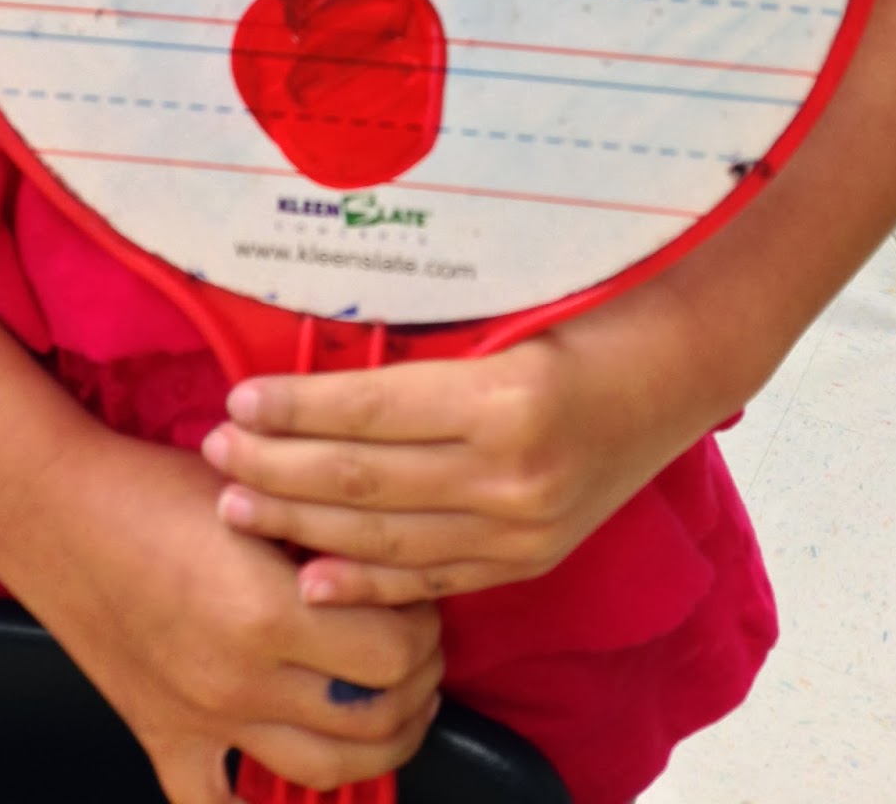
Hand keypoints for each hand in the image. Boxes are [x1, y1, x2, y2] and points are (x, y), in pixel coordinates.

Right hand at [0, 429, 443, 803]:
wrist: (57, 509)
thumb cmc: (157, 485)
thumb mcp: (259, 491)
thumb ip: (325, 534)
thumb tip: (396, 561)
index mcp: (268, 613)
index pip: (393, 651)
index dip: (423, 624)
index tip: (419, 599)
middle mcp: (240, 681)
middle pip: (374, 716)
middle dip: (416, 681)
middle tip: (417, 647)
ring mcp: (201, 719)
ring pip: (324, 771)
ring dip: (378, 744)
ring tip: (390, 704)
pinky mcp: (163, 736)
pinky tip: (291, 776)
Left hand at [203, 281, 722, 606]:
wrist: (681, 367)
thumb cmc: (594, 315)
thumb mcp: (509, 313)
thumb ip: (425, 347)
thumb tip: (322, 357)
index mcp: (505, 396)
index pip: (369, 412)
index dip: (295, 410)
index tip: (237, 401)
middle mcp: (513, 472)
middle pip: (363, 480)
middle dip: (276, 470)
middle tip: (214, 453)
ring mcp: (524, 526)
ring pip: (385, 537)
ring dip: (301, 524)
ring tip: (238, 504)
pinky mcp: (531, 556)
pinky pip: (433, 577)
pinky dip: (367, 582)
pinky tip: (312, 577)